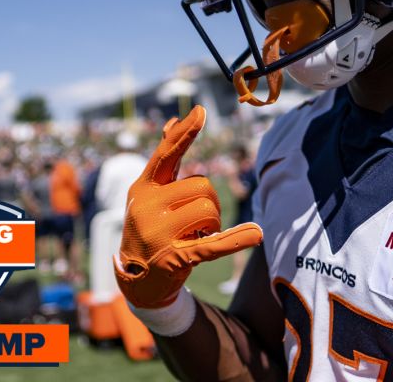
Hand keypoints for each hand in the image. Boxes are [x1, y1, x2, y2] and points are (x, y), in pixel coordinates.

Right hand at [115, 106, 262, 308]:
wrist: (136, 281)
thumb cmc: (149, 228)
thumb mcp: (149, 195)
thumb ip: (165, 162)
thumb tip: (172, 123)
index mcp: (142, 188)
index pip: (166, 155)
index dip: (185, 134)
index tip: (201, 112)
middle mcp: (146, 207)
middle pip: (202, 186)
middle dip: (210, 201)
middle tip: (198, 220)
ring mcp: (158, 233)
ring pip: (208, 209)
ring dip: (214, 222)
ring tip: (197, 234)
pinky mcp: (175, 257)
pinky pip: (214, 243)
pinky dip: (237, 238)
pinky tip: (256, 234)